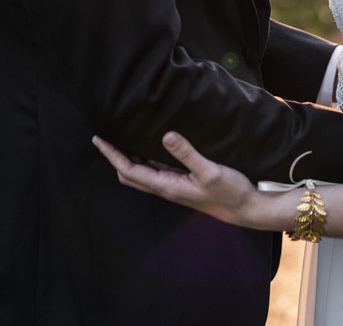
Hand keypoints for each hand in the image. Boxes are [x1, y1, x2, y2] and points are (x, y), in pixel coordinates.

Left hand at [92, 134, 259, 226]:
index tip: (98, 139)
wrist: (245, 208)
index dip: (112, 155)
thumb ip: (187, 153)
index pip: (130, 170)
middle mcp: (166, 188)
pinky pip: (154, 171)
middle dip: (114, 158)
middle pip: (129, 175)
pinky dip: (143, 159)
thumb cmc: (229, 191)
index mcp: (167, 186)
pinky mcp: (182, 183)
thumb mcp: (209, 171)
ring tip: (119, 140)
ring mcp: (173, 186)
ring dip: (126, 159)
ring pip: (140, 174)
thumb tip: (166, 135)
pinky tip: (148, 147)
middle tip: (103, 139)